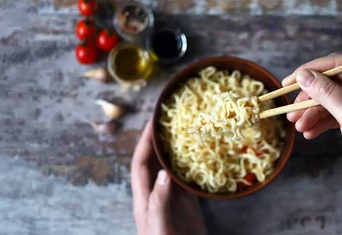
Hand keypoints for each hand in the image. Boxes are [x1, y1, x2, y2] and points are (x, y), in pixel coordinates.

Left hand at [131, 120, 205, 234]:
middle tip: (170, 117)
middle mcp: (155, 193)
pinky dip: (191, 164)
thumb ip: (159, 201)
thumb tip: (164, 172)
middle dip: (159, 138)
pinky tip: (201, 154)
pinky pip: (187, 179)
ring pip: (170, 166)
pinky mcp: (186, 204)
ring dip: (175, 148)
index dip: (145, 141)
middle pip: (154, 160)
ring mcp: (171, 198)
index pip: (140, 162)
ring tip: (185, 128)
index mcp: (143, 197)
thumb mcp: (160, 226)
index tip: (154, 120)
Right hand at [282, 53, 341, 176]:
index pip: (337, 64)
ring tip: (298, 126)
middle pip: (329, 82)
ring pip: (327, 98)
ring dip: (310, 112)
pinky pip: (331, 112)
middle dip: (309, 98)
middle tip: (291, 112)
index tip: (289, 82)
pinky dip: (318, 121)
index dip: (310, 71)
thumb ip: (326, 93)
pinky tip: (309, 132)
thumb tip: (302, 75)